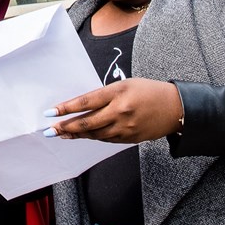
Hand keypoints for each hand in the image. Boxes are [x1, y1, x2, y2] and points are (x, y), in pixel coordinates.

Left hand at [45, 79, 182, 143]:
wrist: (175, 108)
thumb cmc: (149, 91)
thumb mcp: (125, 85)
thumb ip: (104, 95)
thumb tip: (82, 106)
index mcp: (118, 93)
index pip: (86, 101)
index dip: (66, 108)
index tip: (51, 112)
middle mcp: (120, 111)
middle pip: (87, 122)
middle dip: (65, 126)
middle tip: (49, 130)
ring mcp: (125, 127)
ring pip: (94, 133)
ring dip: (75, 134)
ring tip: (61, 134)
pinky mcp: (129, 139)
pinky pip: (105, 139)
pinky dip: (92, 137)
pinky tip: (81, 135)